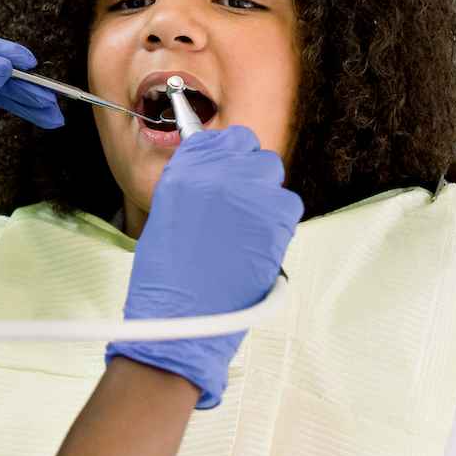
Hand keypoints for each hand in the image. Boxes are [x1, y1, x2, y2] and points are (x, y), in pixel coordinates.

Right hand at [105, 125, 302, 408]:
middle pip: (254, 152)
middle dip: (250, 175)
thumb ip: (195, 188)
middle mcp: (218, 174)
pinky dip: (278, 224)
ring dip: (265, 199)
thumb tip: (221, 179)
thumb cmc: (166, 278)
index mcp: (185, 172)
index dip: (228, 157)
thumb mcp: (168, 215)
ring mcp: (249, 193)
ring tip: (246, 232)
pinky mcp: (276, 219)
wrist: (180, 316)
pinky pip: (289, 207)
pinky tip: (258, 245)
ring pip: (274, 178)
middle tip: (239, 206)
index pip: (221, 138)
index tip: (227, 171)